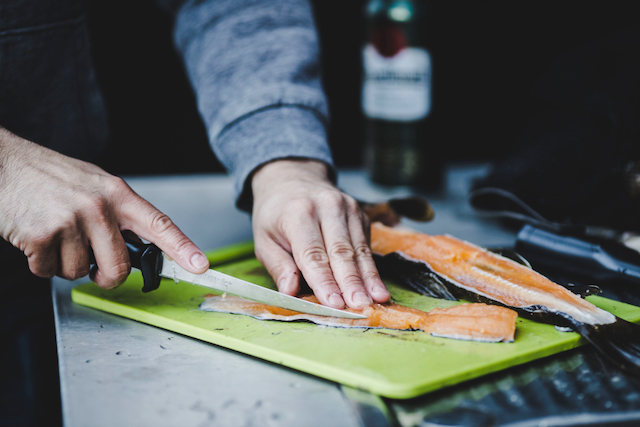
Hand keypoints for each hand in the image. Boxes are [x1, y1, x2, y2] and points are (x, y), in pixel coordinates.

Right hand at [0, 127, 209, 287]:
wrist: (4, 165)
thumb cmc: (50, 177)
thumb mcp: (94, 185)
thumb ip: (117, 214)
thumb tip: (138, 248)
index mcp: (117, 193)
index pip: (159, 224)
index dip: (183, 248)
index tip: (201, 266)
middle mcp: (99, 206)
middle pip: (118, 266)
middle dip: (107, 277)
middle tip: (95, 269)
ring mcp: (71, 220)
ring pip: (80, 272)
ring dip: (66, 265)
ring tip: (56, 236)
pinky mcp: (42, 235)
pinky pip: (49, 272)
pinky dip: (41, 264)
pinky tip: (36, 239)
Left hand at [251, 159, 389, 308]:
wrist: (292, 178)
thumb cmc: (275, 215)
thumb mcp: (263, 240)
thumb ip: (278, 266)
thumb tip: (290, 292)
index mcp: (298, 213)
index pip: (313, 254)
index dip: (324, 281)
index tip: (334, 304)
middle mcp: (326, 207)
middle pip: (341, 252)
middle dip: (351, 283)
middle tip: (360, 306)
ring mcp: (347, 207)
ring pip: (359, 249)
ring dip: (368, 278)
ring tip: (377, 299)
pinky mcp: (360, 213)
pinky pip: (366, 245)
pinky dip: (371, 268)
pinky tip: (377, 287)